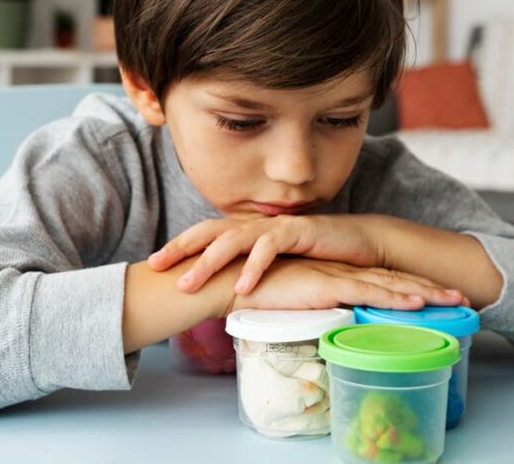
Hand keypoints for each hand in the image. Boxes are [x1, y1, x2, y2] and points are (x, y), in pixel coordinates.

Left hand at [148, 214, 386, 293]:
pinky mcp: (298, 232)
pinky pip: (270, 248)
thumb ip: (250, 269)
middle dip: (181, 248)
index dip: (179, 245)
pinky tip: (242, 288)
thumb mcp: (276, 265)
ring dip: (209, 262)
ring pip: (234, 240)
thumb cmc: (316, 257)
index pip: (205, 234)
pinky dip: (254, 267)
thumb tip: (222, 290)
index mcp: (248, 230)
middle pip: (210, 231)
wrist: (359, 243)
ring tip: (190, 284)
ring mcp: (276, 226)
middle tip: (156, 266)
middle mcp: (257, 224)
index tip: (153, 264)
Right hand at [222, 257, 466, 315]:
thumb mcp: (291, 300)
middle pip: (394, 279)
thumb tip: (325, 323)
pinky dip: (394, 297)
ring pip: (389, 285)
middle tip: (462, 297)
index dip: (410, 287)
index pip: (380, 280)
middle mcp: (341, 271)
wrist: (229, 281)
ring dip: (424, 293)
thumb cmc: (253, 292)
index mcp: (334, 273)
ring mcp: (336, 276)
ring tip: (454, 301)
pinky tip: (417, 303)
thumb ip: (310, 306)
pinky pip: (368, 292)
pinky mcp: (326, 284)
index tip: (437, 296)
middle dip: (430, 289)